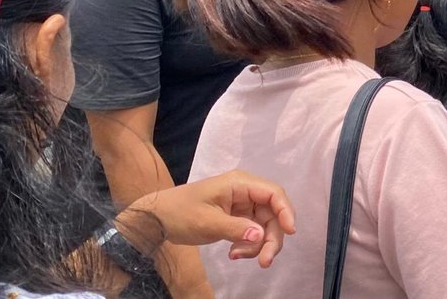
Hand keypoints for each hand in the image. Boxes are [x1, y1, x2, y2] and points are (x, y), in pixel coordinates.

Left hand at [132, 170, 296, 266]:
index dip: (286, 211)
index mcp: (240, 184)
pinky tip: (233, 253)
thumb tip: (261, 236)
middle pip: (272, 214)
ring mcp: (242, 206)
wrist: (156, 220)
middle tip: (264, 261)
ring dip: (258, 245)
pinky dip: (247, 245)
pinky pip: (252, 232)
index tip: (290, 232)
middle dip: (271, 238)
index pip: (273, 194)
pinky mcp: (236, 218)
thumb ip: (237, 228)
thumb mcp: (208, 222)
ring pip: (264, 226)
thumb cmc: (180, 213)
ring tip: (238, 257)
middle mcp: (246, 192)